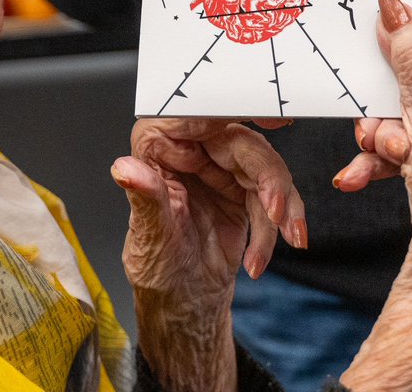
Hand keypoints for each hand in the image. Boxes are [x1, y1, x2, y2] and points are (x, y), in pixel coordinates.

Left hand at [111, 118, 304, 391]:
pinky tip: (261, 258)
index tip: (268, 112)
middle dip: (268, 179)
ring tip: (286, 238)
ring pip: (264, 167)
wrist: (185, 305)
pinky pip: (273, 194)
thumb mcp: (151, 238)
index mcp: (157, 145)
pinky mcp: (242, 188)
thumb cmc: (158, 270)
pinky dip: (279, 225)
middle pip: (240, 142)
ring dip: (281, 205)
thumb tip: (126, 170)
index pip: (193, 114)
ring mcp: (219, 167)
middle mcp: (188, 148)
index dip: (230, 106)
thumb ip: (146, 199)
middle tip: (277, 210)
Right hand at [338, 0, 411, 391]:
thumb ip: (408, 52)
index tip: (373, 88)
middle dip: (385, 108)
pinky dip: (392, 148)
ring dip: (383, 133)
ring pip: (409, 104)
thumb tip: (393, 6)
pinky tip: (367, 171)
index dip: (393, 64)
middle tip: (374, 134)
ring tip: (378, 158)